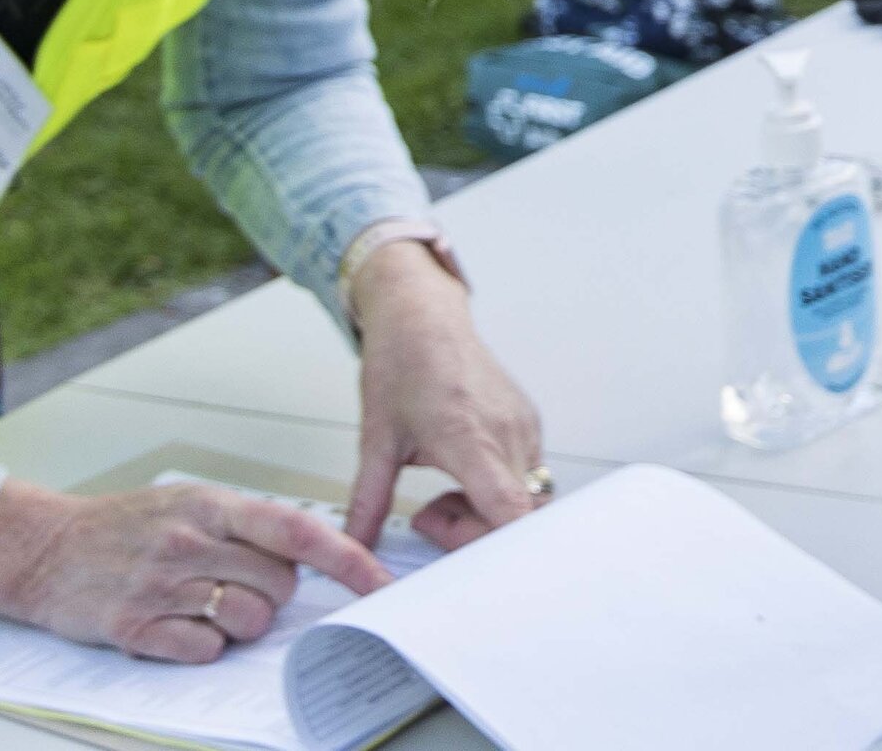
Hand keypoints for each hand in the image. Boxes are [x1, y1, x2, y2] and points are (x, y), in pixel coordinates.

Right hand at [0, 478, 390, 662]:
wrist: (43, 548)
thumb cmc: (123, 527)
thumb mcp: (188, 503)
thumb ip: (244, 525)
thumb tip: (306, 555)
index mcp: (212, 505)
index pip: (296, 530)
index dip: (346, 559)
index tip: (380, 582)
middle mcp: (191, 541)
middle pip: (279, 586)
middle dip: (271, 595)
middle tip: (233, 586)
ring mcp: (163, 584)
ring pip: (247, 621)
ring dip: (238, 624)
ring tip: (202, 605)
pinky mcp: (136, 626)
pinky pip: (204, 650)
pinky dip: (200, 646)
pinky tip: (176, 626)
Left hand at [345, 239, 546, 550]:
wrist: (423, 315)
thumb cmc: (402, 364)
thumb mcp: (376, 438)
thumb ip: (368, 500)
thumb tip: (353, 547)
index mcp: (468, 436)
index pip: (508, 508)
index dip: (500, 546)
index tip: (473, 565)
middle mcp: (506, 433)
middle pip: (518, 517)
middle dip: (476, 536)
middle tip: (430, 519)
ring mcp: (523, 427)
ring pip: (527, 500)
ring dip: (487, 515)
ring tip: (444, 496)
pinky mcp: (528, 422)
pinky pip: (527, 476)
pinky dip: (497, 492)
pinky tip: (463, 477)